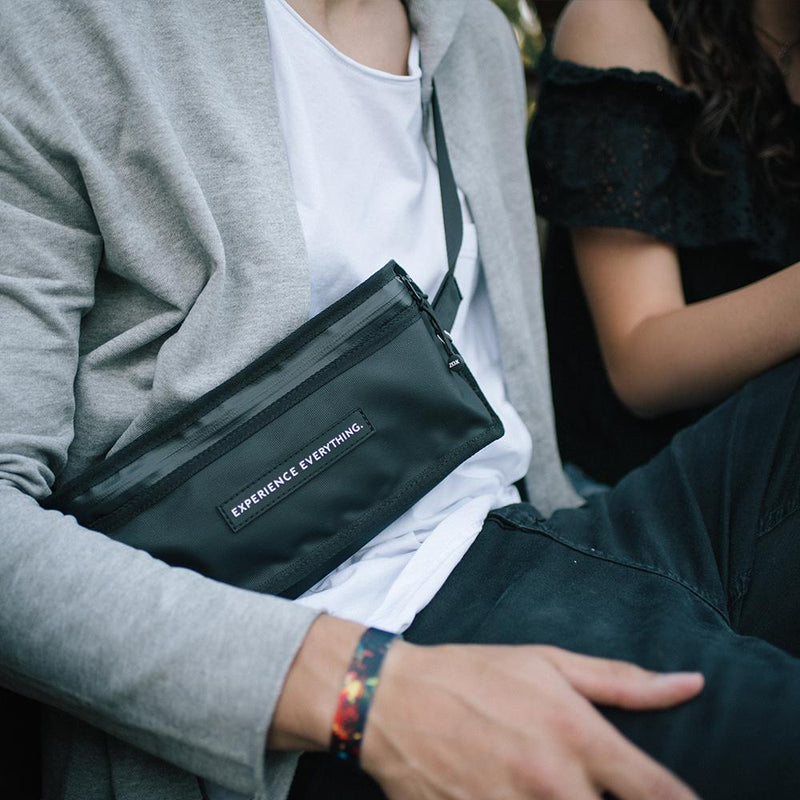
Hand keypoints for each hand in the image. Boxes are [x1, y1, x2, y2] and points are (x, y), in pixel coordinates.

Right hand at [361, 641, 702, 799]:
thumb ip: (622, 682)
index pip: (660, 793)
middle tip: (593, 789)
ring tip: (548, 790)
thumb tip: (691, 684)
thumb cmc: (474, 675)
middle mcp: (553, 783)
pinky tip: (519, 798)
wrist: (393, 700)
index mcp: (577, 735)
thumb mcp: (547, 664)